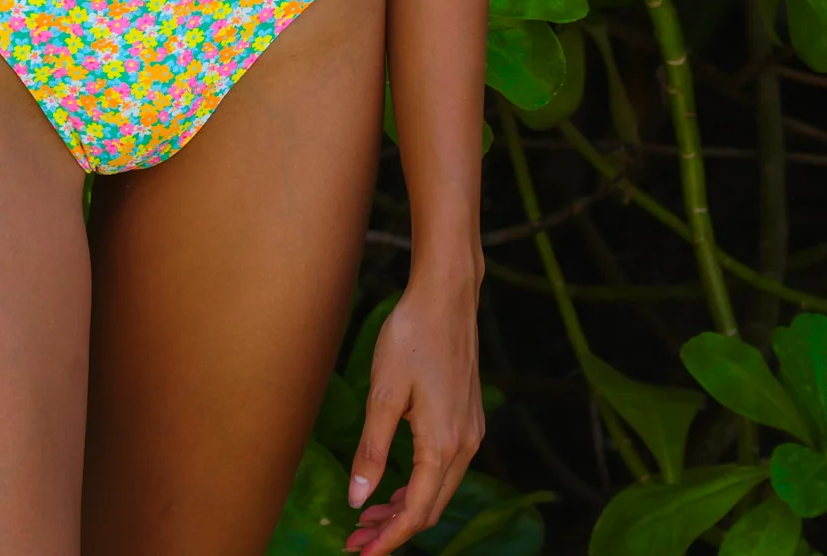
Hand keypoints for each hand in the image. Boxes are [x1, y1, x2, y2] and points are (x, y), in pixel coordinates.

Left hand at [345, 276, 484, 553]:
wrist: (447, 296)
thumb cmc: (412, 337)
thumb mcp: (383, 393)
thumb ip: (372, 451)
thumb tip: (358, 499)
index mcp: (443, 444)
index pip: (417, 512)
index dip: (389, 539)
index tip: (361, 553)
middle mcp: (465, 445)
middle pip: (431, 507)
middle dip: (394, 529)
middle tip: (357, 540)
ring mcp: (470, 431)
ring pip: (439, 488)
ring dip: (406, 507)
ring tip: (369, 517)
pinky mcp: (468, 417)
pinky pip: (445, 467)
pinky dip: (420, 484)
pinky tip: (396, 484)